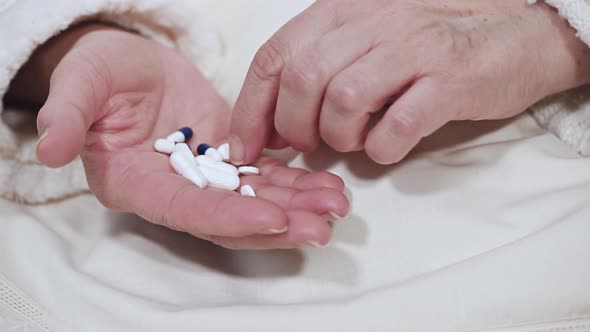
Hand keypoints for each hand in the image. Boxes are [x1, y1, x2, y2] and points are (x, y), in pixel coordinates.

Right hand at [26, 24, 347, 248]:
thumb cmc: (101, 73)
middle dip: (276, 224)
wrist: (130, 66)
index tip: (273, 219)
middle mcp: (174, 190)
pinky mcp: (227, 158)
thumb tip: (46, 147)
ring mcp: (204, 177)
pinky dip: (295, 182)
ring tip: (335, 204)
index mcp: (135, 183)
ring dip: (295, 206)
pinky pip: (263, 176)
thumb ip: (68, 114)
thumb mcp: (82, 82)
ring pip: (253, 201)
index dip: (227, 219)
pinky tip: (326, 185)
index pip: (185, 211)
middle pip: (228, 219)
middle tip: (320, 227)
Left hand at [229, 0, 589, 164]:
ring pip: (343, 99)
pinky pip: (397, 124)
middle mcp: (374, 21)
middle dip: (293, 126)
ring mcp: (414, 49)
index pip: (275, 56)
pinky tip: (386, 145)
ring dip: (338, 136)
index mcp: (343, 10)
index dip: (251, 108)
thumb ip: (319, 69)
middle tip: (310, 144)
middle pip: (302, 78)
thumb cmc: (430, 43)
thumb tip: (274, 123)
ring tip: (354, 140)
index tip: (246, 145)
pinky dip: (381, 148)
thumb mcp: (365, 39)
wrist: (516, 33)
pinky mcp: (450, 81)